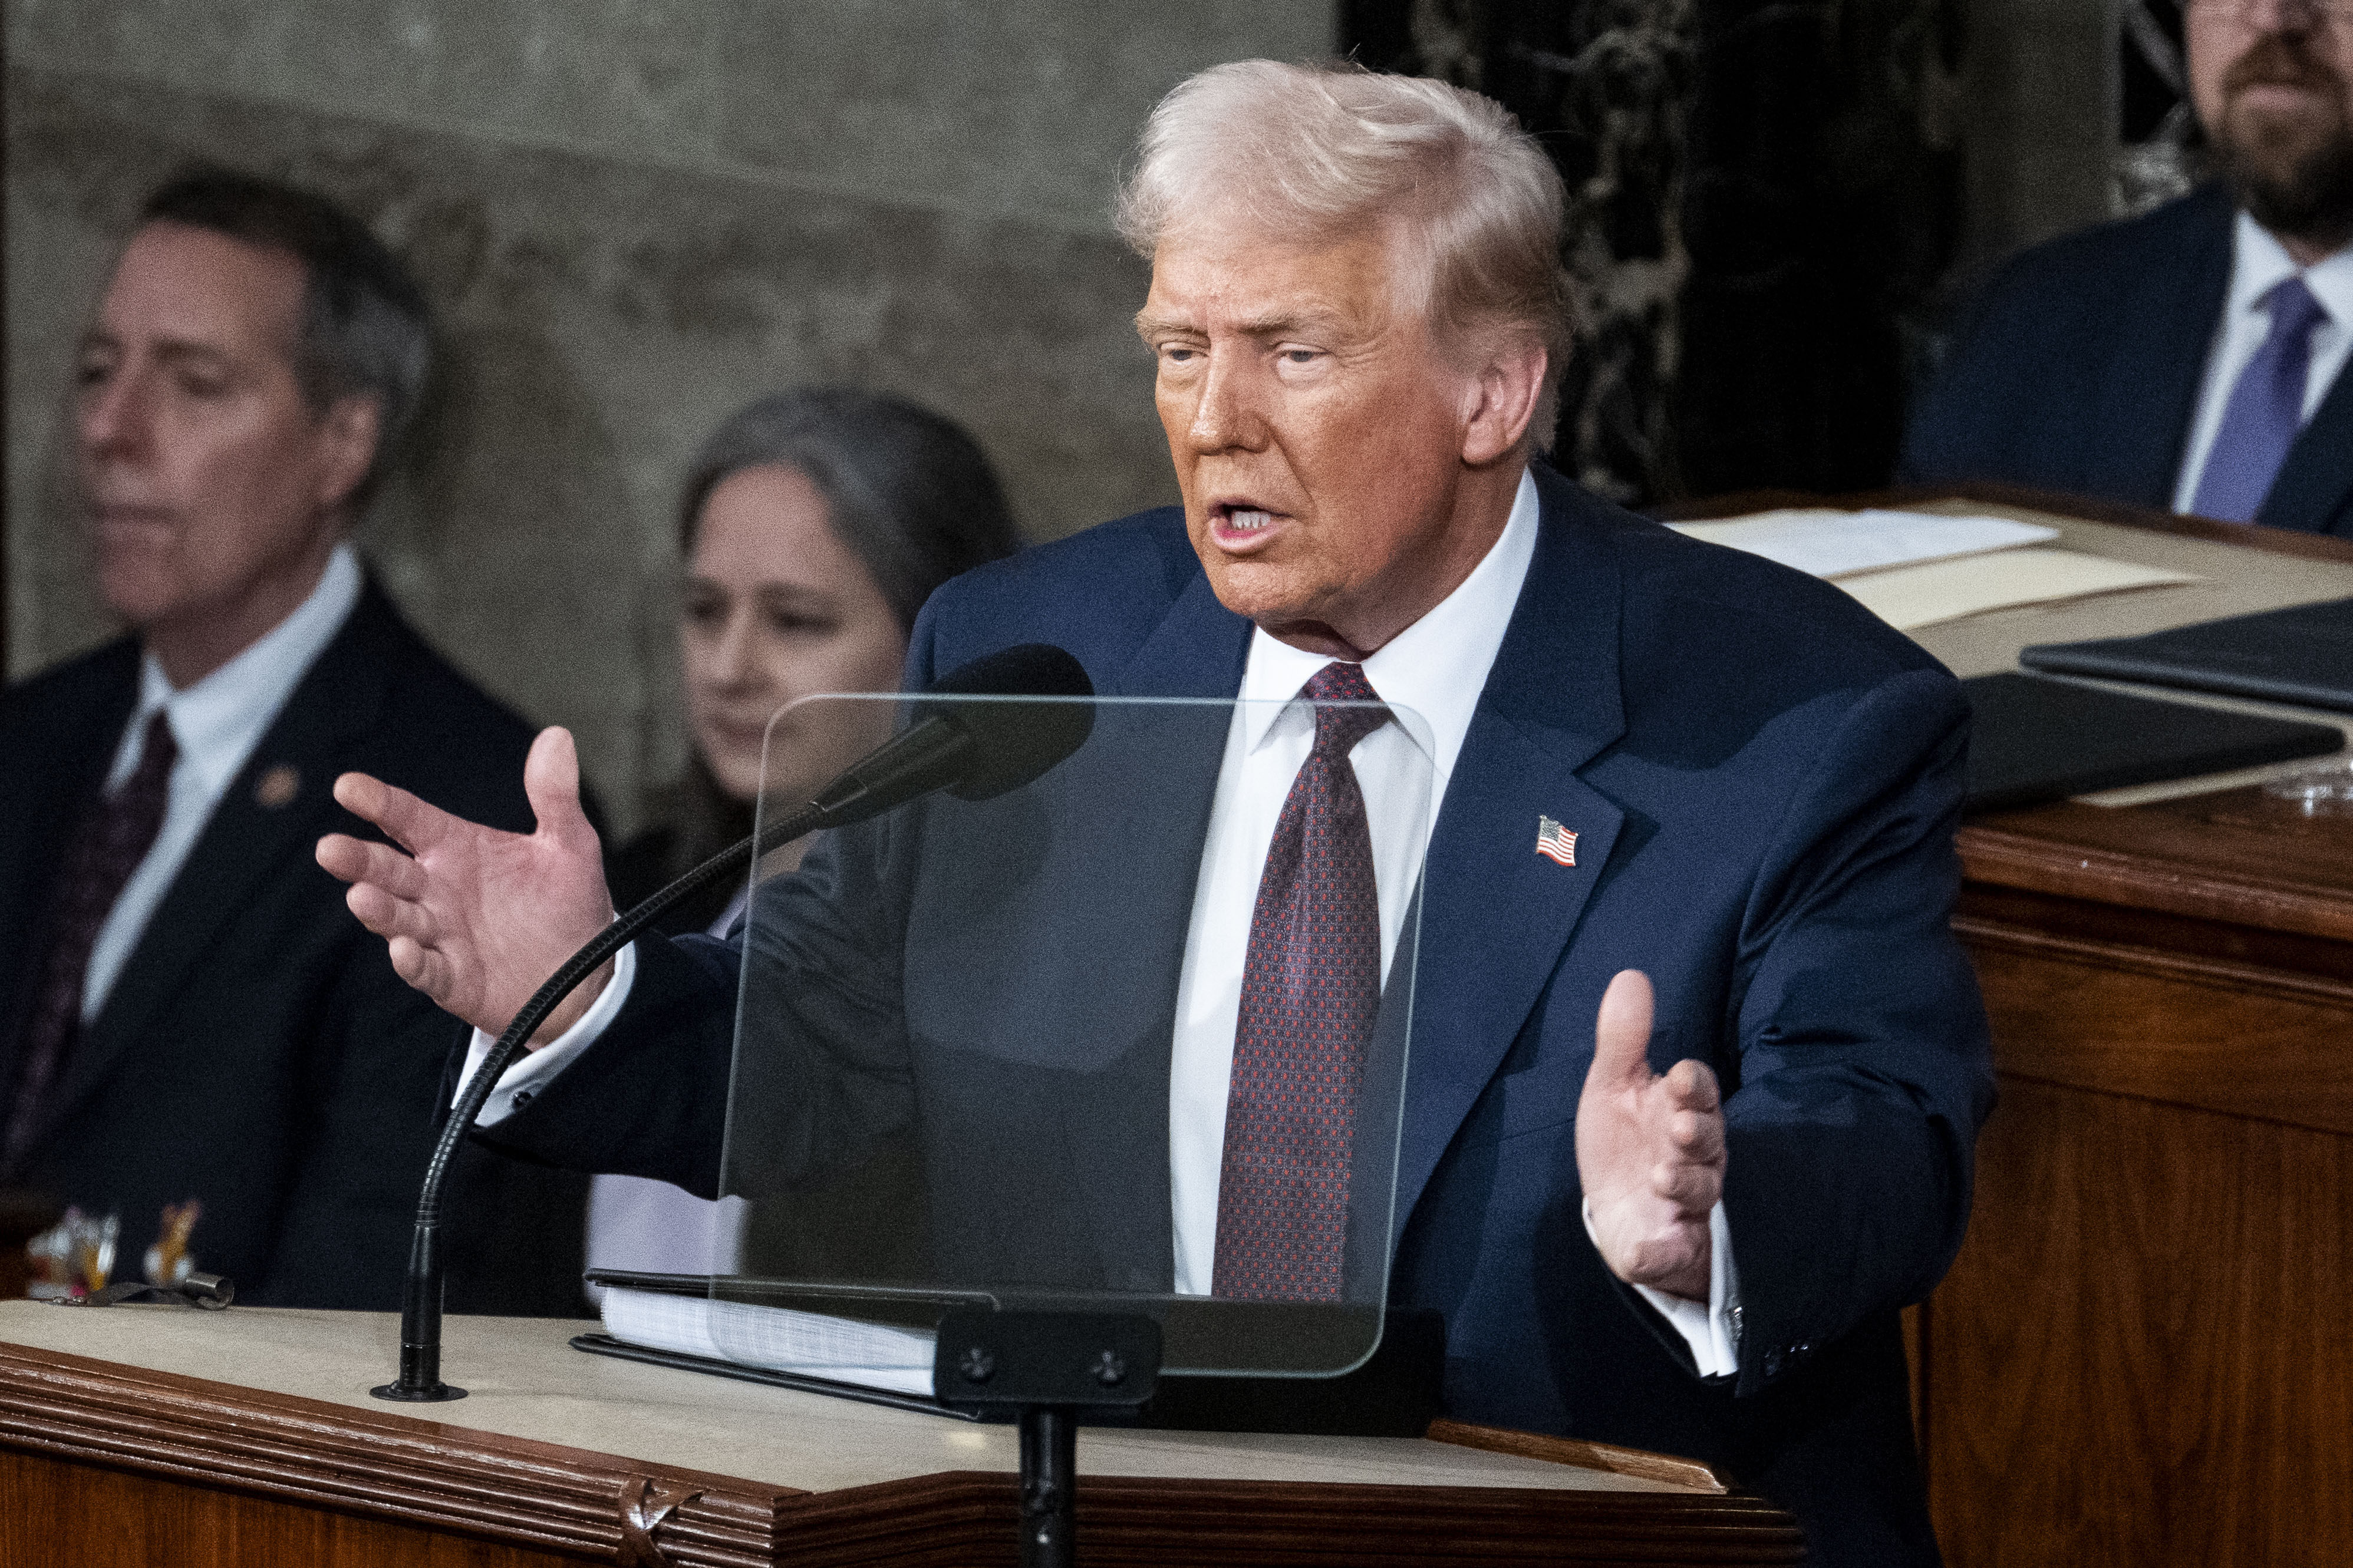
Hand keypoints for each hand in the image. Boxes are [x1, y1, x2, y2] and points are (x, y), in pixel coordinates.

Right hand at [316, 727, 614, 1043]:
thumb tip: (557, 736)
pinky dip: (413, 962)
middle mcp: (438, 888)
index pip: (408, 819)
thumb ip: (554, 796)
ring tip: (361, 896)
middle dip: (358, 860)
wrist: (584, 972)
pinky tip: (404, 950)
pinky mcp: (452, 979)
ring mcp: (440, 934)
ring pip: (398, 919)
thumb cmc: (565, 901)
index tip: (347, 787)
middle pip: (388, 870)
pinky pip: (427, 970)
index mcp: (456, 848)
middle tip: (330, 849)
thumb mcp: (568, 845)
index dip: (379, 802)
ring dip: (378, 910)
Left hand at [1575, 969, 1724, 1301]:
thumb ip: (1623, 1040)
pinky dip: (1659, 1253)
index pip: (1698, 1092)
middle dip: (1698, 1133)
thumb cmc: (1624, 1143)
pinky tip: (1643, 1250)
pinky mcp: (1670, 1247)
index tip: (1677, 1077)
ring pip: (1700, 1191)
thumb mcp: (1613, 1089)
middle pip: (1708, 1141)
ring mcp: (1686, 1204)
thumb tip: (1630, 975)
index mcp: (1681, 1112)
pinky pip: (1670, 1253)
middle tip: (1680, 1128)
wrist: (1619, 1215)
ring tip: (1661, 1174)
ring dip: (1683, 1182)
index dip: (1692, 1086)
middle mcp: (1694, 1157)